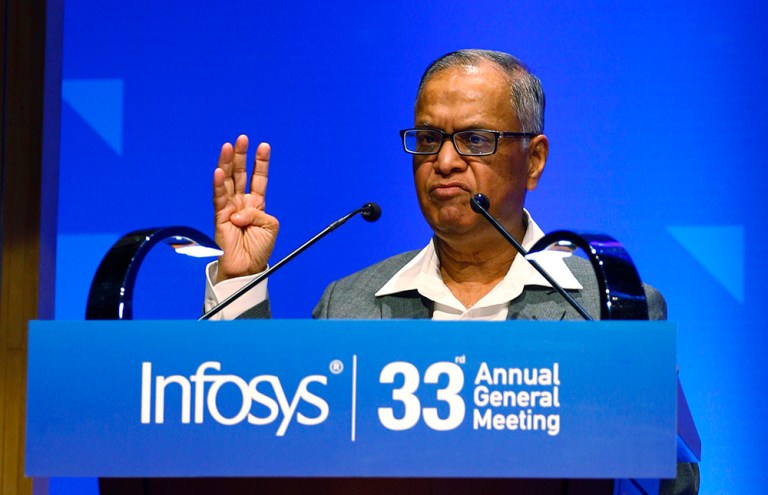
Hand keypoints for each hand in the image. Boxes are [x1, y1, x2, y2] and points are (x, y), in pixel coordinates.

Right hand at [213, 135, 278, 282]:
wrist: (247, 268)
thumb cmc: (259, 249)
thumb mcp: (270, 227)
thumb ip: (259, 214)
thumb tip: (238, 212)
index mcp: (256, 204)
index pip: (258, 178)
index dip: (261, 162)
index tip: (264, 146)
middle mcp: (242, 202)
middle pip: (240, 174)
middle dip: (242, 156)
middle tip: (243, 138)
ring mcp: (230, 208)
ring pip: (227, 181)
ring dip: (227, 163)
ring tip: (229, 146)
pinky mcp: (220, 217)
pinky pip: (218, 198)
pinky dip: (218, 185)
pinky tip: (219, 171)